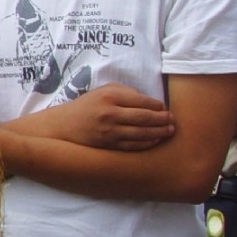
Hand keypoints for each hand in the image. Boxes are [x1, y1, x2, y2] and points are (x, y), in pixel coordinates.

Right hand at [33, 83, 174, 150]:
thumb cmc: (88, 106)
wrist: (64, 126)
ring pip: (142, 133)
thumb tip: (151, 103)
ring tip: (169, 131)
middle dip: (163, 120)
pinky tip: (156, 140)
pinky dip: (148, 143)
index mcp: (111, 96)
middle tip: (172, 120)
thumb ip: (127, 92)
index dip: (159, 106)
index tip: (164, 108)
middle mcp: (110, 113)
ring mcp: (109, 131)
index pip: (144, 101)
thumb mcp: (104, 90)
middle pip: (146, 118)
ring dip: (159, 133)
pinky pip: (133, 146)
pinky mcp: (108, 145)